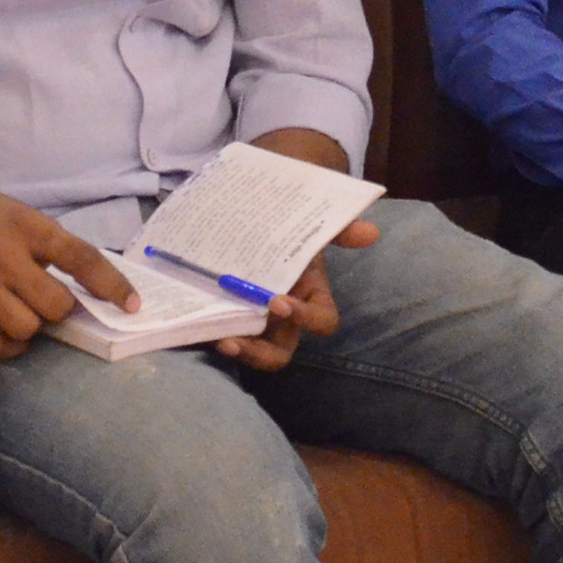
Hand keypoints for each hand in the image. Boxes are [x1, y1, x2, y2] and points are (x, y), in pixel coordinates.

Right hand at [0, 172, 133, 360]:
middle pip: (55, 304)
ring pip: (27, 328)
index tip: (131, 304)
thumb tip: (88, 285)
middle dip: (63, 307)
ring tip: (27, 310)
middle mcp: (4, 258)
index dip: (112, 284)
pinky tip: (12, 332)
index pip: (81, 258)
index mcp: (27, 227)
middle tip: (54, 299)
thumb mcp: (20, 214)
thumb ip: (50, 246)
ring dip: (36, 325)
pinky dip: (11, 346)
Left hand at [213, 217, 379, 370]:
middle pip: (279, 352)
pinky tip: (191, 324)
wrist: (253, 208)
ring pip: (248, 350)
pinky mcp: (220, 315)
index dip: (306, 318)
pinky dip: (205, 334)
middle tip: (236, 339)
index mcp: (308, 295)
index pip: (321, 321)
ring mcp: (250, 318)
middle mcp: (281, 316)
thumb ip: (338, 227)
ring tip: (218, 340)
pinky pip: (216, 334)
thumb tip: (371, 232)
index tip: (279, 301)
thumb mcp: (310, 220)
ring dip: (236, 351)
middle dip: (260, 354)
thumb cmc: (287, 220)